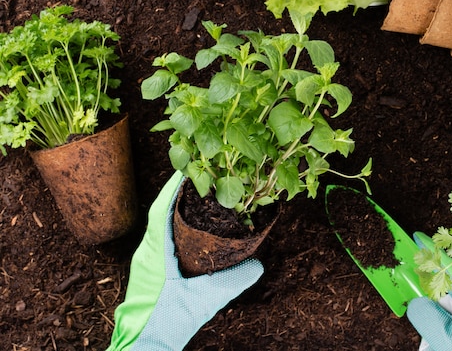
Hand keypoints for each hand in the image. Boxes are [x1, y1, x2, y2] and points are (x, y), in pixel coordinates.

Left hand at [106, 172, 263, 350]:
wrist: (144, 345)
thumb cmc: (168, 323)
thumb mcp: (205, 301)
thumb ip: (233, 282)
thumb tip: (258, 265)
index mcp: (155, 254)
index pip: (161, 210)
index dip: (173, 188)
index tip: (186, 169)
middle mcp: (147, 252)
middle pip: (160, 211)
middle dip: (177, 192)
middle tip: (198, 176)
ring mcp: (146, 260)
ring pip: (159, 223)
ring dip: (175, 207)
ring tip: (196, 195)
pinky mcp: (150, 270)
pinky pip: (161, 236)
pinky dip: (175, 223)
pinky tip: (190, 226)